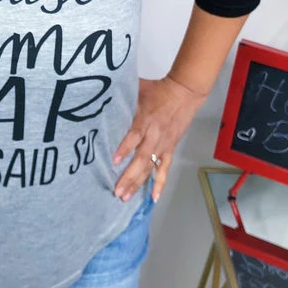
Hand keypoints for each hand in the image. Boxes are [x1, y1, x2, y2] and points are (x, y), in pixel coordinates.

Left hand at [112, 75, 206, 201]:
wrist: (185, 93)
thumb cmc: (158, 90)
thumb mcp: (138, 89)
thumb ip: (123, 98)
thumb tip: (103, 98)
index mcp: (146, 119)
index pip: (134, 136)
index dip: (125, 149)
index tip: (114, 161)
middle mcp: (155, 135)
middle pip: (141, 158)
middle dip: (129, 176)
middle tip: (117, 191)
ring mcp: (163, 144)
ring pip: (150, 167)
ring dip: (138, 183)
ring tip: (126, 197)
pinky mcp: (170, 149)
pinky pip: (165, 168)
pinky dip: (160, 183)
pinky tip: (154, 198)